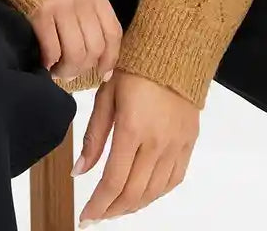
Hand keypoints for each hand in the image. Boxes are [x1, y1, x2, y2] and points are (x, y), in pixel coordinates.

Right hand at [28, 0, 122, 81]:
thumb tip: (86, 30)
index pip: (113, 33)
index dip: (110, 58)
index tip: (102, 73)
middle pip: (95, 48)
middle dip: (83, 69)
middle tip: (70, 73)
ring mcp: (62, 5)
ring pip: (76, 53)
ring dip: (66, 69)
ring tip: (55, 70)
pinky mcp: (39, 11)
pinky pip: (51, 48)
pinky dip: (48, 62)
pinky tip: (41, 61)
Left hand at [74, 69, 198, 223]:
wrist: (173, 53)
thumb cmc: (134, 69)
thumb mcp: (105, 97)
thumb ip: (93, 137)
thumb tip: (79, 170)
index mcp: (132, 129)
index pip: (113, 181)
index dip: (98, 204)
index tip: (86, 216)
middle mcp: (157, 143)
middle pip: (134, 193)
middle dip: (112, 210)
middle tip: (97, 216)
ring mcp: (176, 146)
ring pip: (154, 192)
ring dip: (133, 205)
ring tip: (115, 207)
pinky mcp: (188, 144)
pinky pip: (173, 180)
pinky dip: (156, 194)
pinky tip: (142, 194)